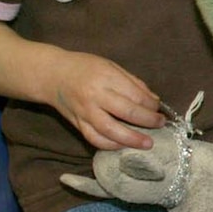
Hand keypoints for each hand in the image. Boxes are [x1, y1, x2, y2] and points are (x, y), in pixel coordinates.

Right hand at [47, 53, 162, 149]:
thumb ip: (133, 83)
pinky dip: (110, 145)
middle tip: (160, 124)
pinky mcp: (77, 124)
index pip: (135, 94)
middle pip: (126, 112)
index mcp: (106, 77)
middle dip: (147, 121)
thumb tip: (154, 100)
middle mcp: (95, 96)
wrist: (52, 75)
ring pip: (110, 130)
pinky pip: (94, 139)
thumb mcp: (111, 66)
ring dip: (131, 139)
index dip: (151, 104)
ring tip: (146, 143)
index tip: (158, 108)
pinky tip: (123, 146)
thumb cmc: (84, 67)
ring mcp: (85, 112)